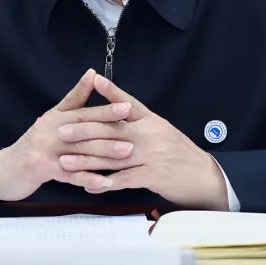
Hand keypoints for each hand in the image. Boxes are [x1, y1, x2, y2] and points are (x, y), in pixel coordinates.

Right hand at [0, 69, 136, 204]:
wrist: (8, 167)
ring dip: (104, 152)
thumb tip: (92, 72)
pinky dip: (88, 179)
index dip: (105, 108)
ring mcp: (47, 150)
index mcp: (56, 117)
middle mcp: (51, 130)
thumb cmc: (37, 141)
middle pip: (83, 128)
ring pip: (80, 151)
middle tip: (132, 127)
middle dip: (109, 127)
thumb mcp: (53, 117)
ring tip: (126, 152)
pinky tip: (105, 182)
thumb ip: (74, 98)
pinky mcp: (44, 170)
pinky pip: (71, 175)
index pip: (83, 110)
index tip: (127, 106)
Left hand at [56, 74, 229, 209]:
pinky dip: (104, 183)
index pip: (129, 103)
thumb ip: (140, 122)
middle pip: (112, 130)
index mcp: (152, 121)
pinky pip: (123, 180)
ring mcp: (150, 156)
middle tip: (63, 131)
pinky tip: (89, 184)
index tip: (94, 80)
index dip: (111, 91)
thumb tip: (119, 110)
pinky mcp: (151, 176)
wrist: (202, 176)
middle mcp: (150, 135)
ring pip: (112, 156)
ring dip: (86, 159)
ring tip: (66, 160)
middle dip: (84, 130)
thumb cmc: (180, 153)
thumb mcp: (162, 130)